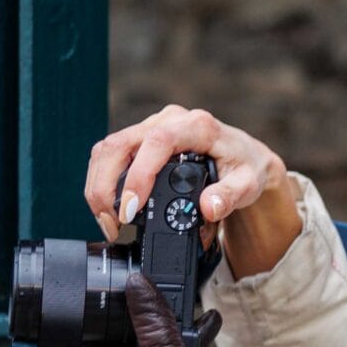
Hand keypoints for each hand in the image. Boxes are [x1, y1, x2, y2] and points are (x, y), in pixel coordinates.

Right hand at [83, 105, 287, 241]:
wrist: (243, 157)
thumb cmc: (244, 168)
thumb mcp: (248, 184)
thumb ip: (231, 196)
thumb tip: (209, 207)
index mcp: (196, 126)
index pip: (157, 143)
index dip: (139, 175)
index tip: (131, 209)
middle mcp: (169, 121)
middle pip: (119, 144)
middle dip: (106, 188)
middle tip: (112, 224)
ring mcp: (151, 127)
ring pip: (107, 150)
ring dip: (98, 187)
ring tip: (109, 223)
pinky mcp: (140, 139)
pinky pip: (109, 155)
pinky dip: (102, 183)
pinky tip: (109, 208)